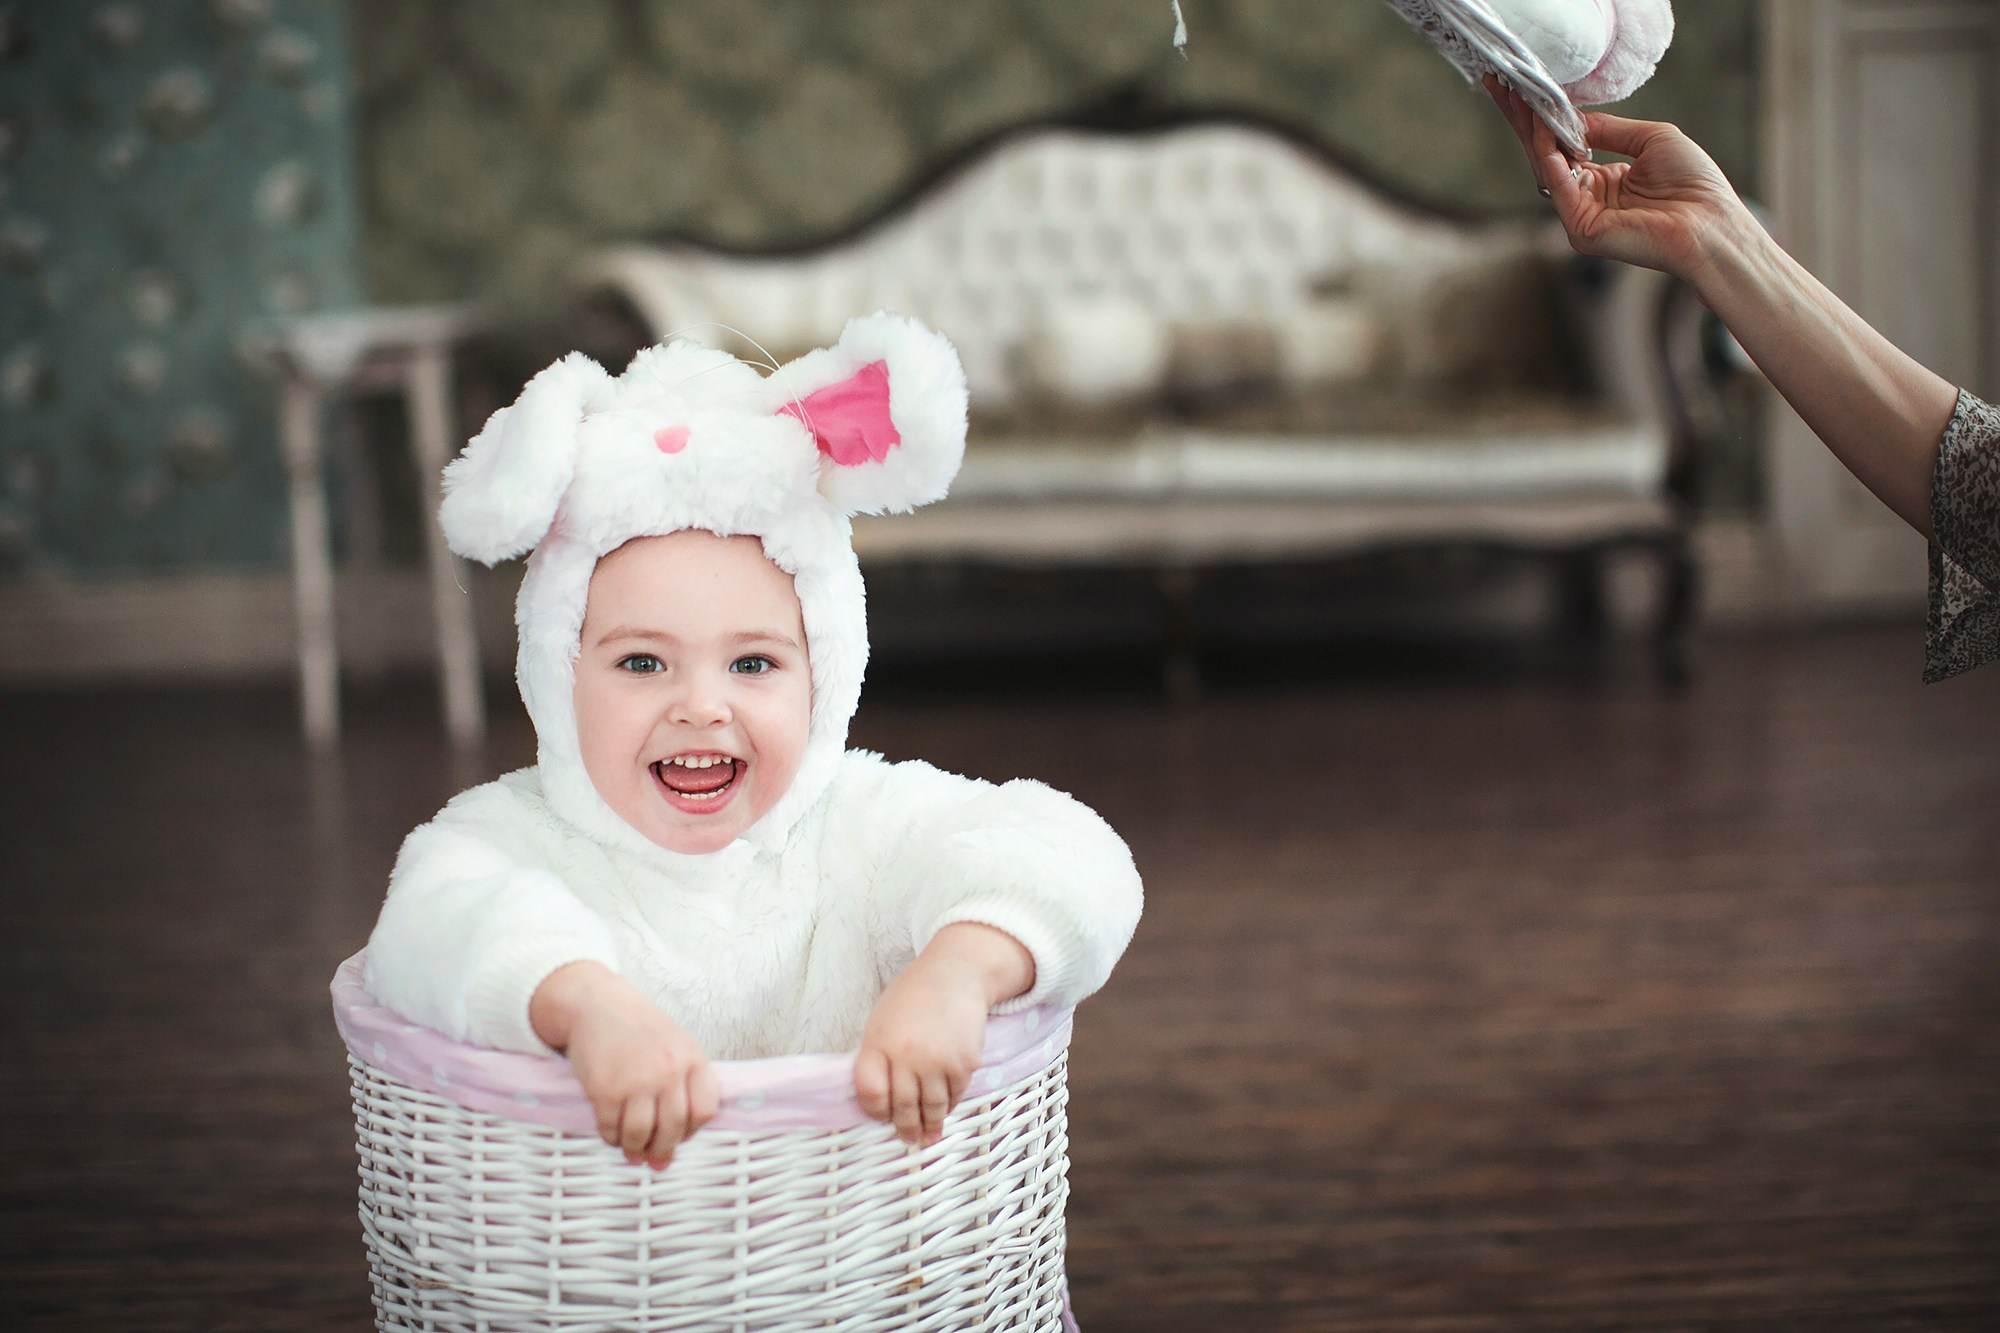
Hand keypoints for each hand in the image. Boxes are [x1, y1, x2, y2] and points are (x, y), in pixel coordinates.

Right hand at [530, 962, 719, 1169]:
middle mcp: (668, 1071)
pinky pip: (611, 1128)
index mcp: (691, 1058)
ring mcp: (637, 1081)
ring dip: (635, 1149)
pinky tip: (612, 1134)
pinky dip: (611, 1138)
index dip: (693, 1130)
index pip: (705, 1109)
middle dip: (663, 1149)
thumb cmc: (639, 1029)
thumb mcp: (676, 1044)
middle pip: (674, 1127)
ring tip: (632, 1151)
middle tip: (655, 1159)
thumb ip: (684, 1081)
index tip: (681, 1136)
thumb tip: (679, 1136)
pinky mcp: (605, 1089)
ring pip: (641, 1134)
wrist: (597, 1004)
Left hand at [854, 923, 1033, 1146]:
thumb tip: (879, 1098)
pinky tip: (946, 1107)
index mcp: (879, 1044)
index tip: (880, 1117)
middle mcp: (908, 1056)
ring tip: (927, 1137)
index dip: (874, 1112)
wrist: (956, 975)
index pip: (870, 1094)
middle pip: (903, 1108)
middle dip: (905, 1128)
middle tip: (907, 1139)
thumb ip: (877, 1057)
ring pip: (933, 1108)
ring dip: (930, 1125)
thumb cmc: (913, 998)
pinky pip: (956, 1095)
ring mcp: (938, 1062)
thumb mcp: (882, 1021)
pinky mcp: (965, 1064)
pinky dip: (950, 1104)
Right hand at [1485, 76, 1754, 284]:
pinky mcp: (1582, 230)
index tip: (1529, 91)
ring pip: (1547, 169)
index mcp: (1605, 182)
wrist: (1713, 223)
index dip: (1547, 119)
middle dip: (1526, 121)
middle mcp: (1588, 200)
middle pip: (1547, 156)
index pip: (1565, 147)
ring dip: (1532, 132)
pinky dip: (1550, 156)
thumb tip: (1573, 116)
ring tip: (1520, 100)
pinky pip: (1559, 186)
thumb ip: (1610, 129)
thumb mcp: (1651, 139)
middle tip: (1504, 88)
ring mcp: (1581, 217)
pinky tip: (1544, 130)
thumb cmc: (1694, 185)